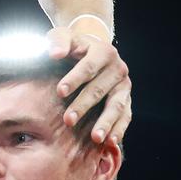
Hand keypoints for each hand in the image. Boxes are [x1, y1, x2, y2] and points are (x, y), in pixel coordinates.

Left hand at [46, 23, 131, 144]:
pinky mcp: (126, 99)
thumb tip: (54, 53)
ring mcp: (124, 85)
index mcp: (103, 51)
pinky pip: (125, 116)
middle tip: (68, 121)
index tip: (60, 92)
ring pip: (117, 105)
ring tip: (95, 138)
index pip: (88, 67)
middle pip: (100, 89)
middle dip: (84, 105)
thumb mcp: (64, 37)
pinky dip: (119, 129)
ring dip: (106, 122)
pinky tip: (110, 143)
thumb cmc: (72, 45)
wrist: (92, 50)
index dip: (74, 79)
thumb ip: (57, 41)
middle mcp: (118, 68)